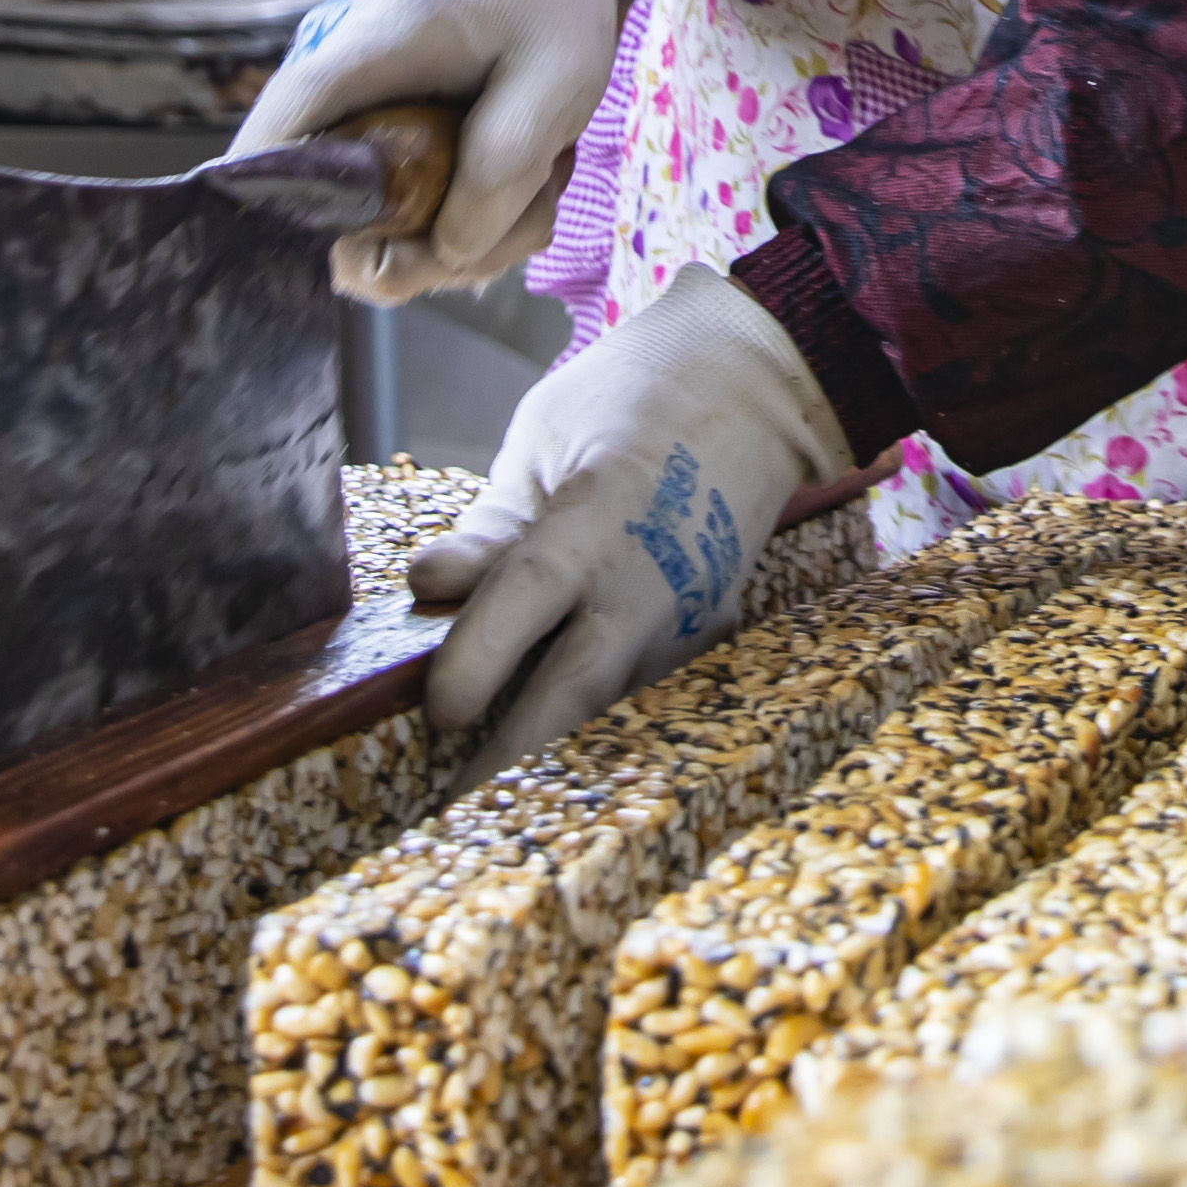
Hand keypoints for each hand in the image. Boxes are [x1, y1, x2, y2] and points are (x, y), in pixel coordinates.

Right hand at [233, 0, 625, 300]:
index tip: (317, 248)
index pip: (290, 114)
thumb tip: (446, 254)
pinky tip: (526, 181)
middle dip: (430, 249)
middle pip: (329, 216)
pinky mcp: (379, 168)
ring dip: (473, 240)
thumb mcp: (559, 77)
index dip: (275, 184)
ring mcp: (355, 136)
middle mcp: (342, 97)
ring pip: (376, 243)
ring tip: (542, 176)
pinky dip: (477, 231)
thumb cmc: (544, 7)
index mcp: (375, 44)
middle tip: (530, 206)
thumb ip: (506, 164)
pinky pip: (410, 237)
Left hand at [407, 268, 855, 765]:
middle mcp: (654, 574)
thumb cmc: (633, 397)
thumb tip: (427, 587)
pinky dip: (588, 704)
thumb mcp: (544, 437)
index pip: (530, 598)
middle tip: (445, 801)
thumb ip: (491, 525)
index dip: (478, 660)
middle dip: (510, 754)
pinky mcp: (709, 628)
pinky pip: (635, 680)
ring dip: (547, 734)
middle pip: (578, 688)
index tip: (437, 711)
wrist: (760, 384)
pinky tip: (542, 718)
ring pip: (605, 699)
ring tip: (481, 767)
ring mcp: (692, 609)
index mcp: (601, 510)